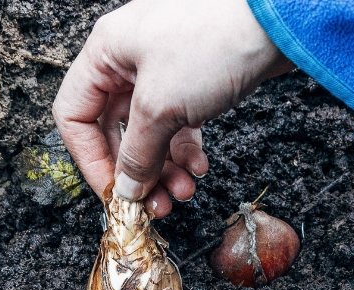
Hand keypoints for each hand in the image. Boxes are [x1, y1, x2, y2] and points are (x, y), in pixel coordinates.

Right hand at [53, 0, 291, 216]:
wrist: (277, 21)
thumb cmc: (213, 42)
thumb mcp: (162, 107)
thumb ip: (137, 154)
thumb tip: (125, 189)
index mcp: (105, 53)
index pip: (76, 116)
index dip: (91, 160)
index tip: (113, 193)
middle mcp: (127, 59)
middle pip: (115, 130)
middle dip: (135, 171)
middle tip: (153, 204)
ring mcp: (163, 69)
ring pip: (150, 132)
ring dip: (164, 168)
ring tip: (183, 192)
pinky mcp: (194, 79)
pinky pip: (178, 124)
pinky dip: (186, 150)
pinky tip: (200, 167)